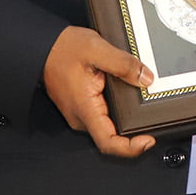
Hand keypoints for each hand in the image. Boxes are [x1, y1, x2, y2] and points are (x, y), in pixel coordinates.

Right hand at [41, 25, 155, 157]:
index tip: (148, 141)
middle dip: (134, 132)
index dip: (131, 148)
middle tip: (154, 119)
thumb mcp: (97, 49)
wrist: (42, 46)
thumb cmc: (62, 49)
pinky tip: (126, 95)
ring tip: (142, 104)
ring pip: (108, 125)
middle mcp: (80, 116)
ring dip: (127, 119)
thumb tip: (145, 78)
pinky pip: (103, 114)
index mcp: (85, 108)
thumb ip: (123, 64)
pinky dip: (118, 110)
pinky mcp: (81, 106)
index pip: (109, 142)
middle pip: (112, 136)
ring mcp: (80, 113)